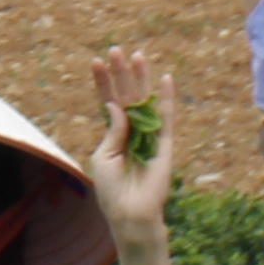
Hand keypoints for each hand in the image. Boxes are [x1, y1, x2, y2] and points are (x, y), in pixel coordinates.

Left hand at [82, 49, 176, 244]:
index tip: (96, 61)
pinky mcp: (164, 144)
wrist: (130, 214)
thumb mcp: (104, 157)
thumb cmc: (111, 190)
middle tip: (115, 50)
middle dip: (121, 73)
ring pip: (145, 101)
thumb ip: (112, 131)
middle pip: (126, 95)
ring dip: (141, 79)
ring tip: (136, 55)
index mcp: (114, 134)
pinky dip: (166, 99)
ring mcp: (149, 135)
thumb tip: (115, 105)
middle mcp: (132, 131)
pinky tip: (165, 79)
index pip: (108, 101)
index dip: (103, 82)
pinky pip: (167, 117)